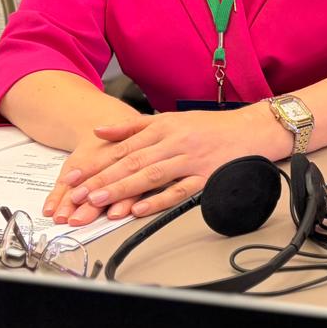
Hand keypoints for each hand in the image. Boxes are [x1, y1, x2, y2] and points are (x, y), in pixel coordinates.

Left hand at [55, 105, 285, 224]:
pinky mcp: (207, 176)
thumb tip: (100, 130)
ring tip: (100, 202)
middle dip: (103, 179)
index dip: (95, 163)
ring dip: (124, 189)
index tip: (73, 178)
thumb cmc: (213, 127)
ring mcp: (191, 159)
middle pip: (132, 161)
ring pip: (151, 175)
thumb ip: (134, 126)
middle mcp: (175, 142)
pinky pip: (180, 190)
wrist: (253, 129)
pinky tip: (140, 208)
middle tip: (78, 195)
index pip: (122, 147)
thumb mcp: (171, 118)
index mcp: (163, 127)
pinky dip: (159, 199)